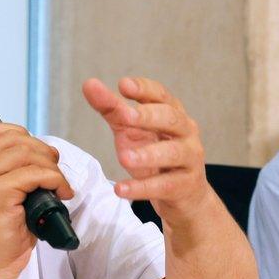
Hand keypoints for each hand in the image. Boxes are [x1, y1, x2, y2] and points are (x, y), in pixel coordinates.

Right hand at [0, 122, 72, 278]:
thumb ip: (6, 166)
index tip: (40, 157)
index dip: (24, 136)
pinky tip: (61, 194)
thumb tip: (41, 150)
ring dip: (51, 167)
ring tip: (59, 185)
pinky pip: (35, 174)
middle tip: (55, 172)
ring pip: (27, 153)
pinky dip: (55, 180)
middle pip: (15, 138)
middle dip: (43, 151)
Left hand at [82, 77, 209, 222]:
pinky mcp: (185, 185)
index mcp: (173, 113)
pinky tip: (121, 190)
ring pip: (172, 153)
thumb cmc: (156, 155)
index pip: (161, 95)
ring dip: (147, 155)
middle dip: (148, 116)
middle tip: (125, 115)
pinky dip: (142, 188)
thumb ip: (112, 109)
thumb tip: (89, 84)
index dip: (144, 89)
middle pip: (171, 119)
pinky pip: (164, 186)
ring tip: (124, 158)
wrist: (185, 194)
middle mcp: (186, 131)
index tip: (123, 85)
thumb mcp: (132, 131)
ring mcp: (189, 158)